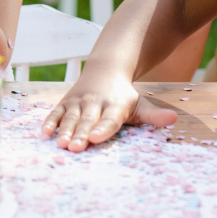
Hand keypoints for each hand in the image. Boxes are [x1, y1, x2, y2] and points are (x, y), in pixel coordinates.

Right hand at [40, 74, 177, 151]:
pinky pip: (56, 112)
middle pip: (87, 120)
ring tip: (60, 144)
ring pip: (70, 117)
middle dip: (80, 134)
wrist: (105, 70)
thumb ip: (154, 115)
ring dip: (64, 130)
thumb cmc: (123, 96)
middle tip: (75, 148)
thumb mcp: (140, 103)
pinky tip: (44, 134)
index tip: (95, 138)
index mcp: (114, 105)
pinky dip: (49, 122)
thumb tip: (173, 119)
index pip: (109, 119)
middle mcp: (95, 102)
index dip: (102, 129)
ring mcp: (78, 101)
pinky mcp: (66, 102)